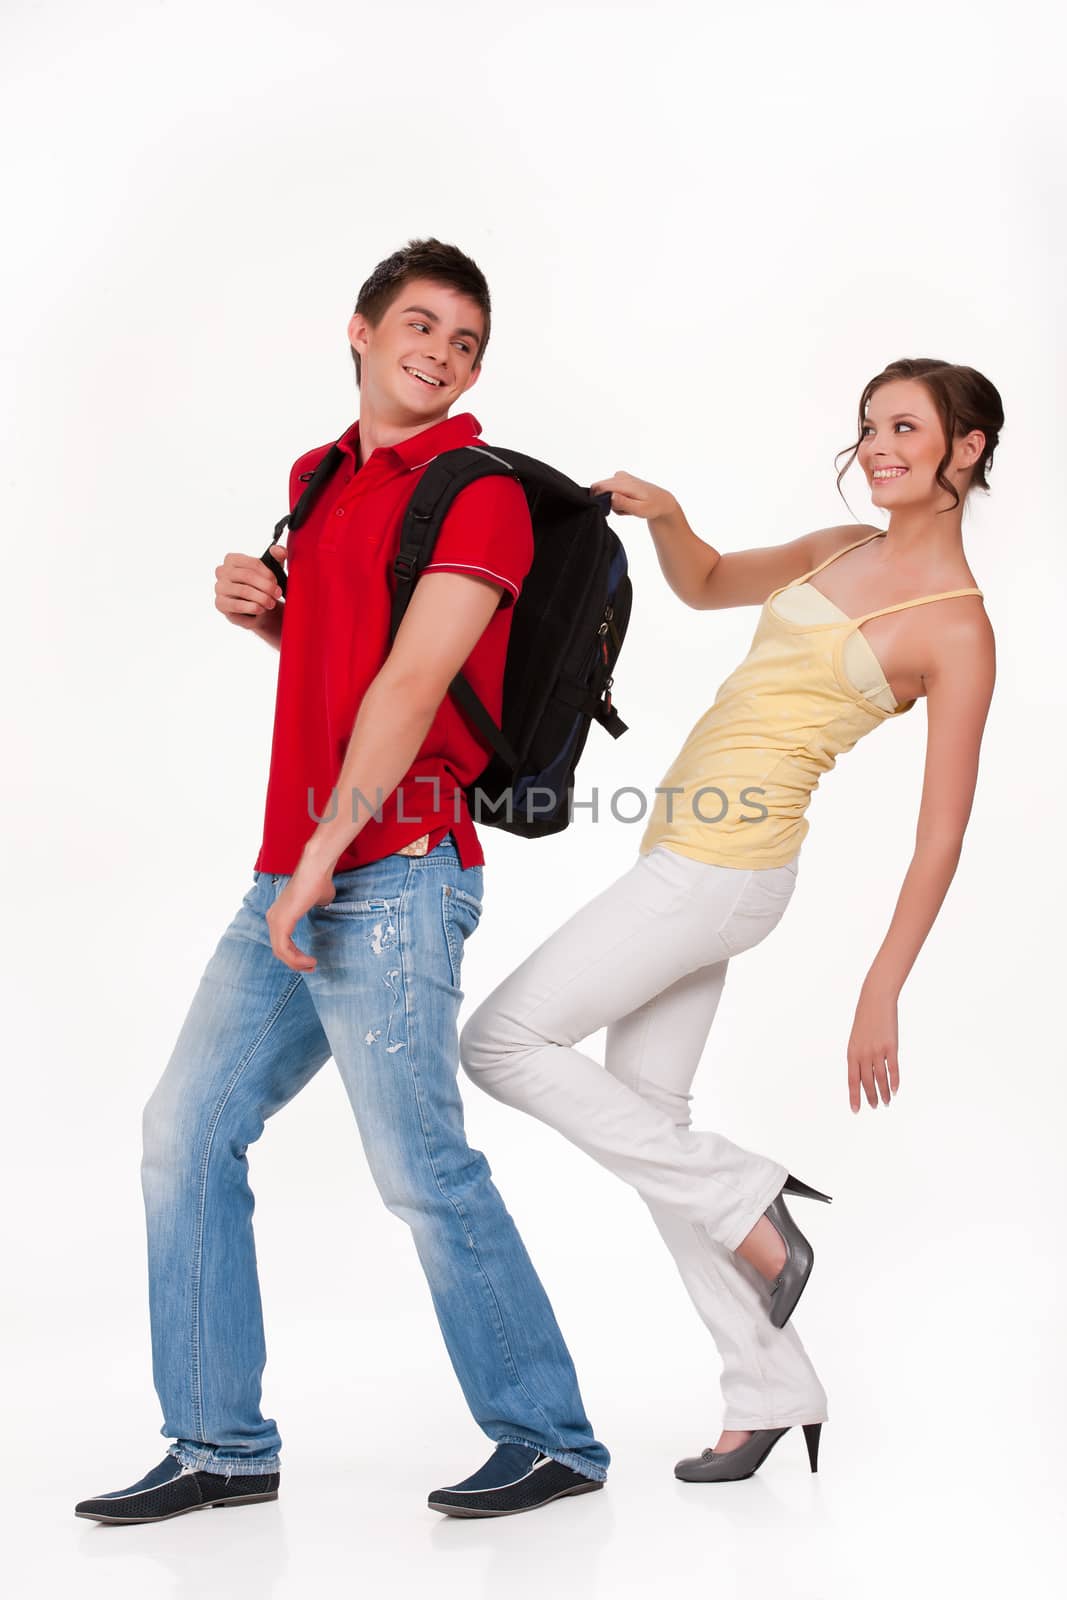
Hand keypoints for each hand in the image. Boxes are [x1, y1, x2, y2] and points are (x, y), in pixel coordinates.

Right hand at [215, 545, 286, 628]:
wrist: (258, 608)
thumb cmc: (262, 585)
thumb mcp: (273, 569)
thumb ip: (278, 555)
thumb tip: (277, 550)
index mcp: (232, 559)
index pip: (252, 563)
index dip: (268, 573)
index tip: (277, 582)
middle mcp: (222, 571)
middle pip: (247, 576)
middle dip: (266, 586)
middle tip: (277, 593)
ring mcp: (219, 587)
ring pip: (243, 590)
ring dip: (262, 598)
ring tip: (271, 603)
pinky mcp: (220, 603)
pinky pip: (237, 605)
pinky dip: (253, 607)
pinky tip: (261, 609)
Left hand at [265, 848, 337, 971]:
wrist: (317, 870)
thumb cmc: (320, 881)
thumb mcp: (318, 900)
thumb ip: (316, 908)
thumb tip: (323, 907)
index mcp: (279, 914)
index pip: (282, 942)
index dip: (295, 955)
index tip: (309, 961)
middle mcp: (273, 918)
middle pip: (279, 950)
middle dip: (295, 962)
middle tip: (310, 968)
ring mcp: (275, 920)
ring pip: (280, 952)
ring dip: (296, 963)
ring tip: (311, 966)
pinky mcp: (282, 922)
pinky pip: (284, 949)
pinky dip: (296, 958)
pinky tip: (309, 961)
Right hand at [589, 471, 676, 522]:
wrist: (661, 501)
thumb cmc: (652, 506)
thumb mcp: (639, 509)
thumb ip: (624, 503)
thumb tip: (611, 496)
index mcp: (624, 482)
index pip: (599, 488)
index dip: (600, 501)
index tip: (613, 509)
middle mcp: (620, 476)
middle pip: (600, 491)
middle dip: (607, 503)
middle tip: (623, 509)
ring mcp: (620, 476)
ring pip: (605, 492)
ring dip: (613, 503)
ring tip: (627, 506)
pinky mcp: (620, 478)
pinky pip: (610, 491)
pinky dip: (616, 500)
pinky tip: (627, 502)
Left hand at [847, 983, 900, 1111]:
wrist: (875, 999)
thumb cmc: (865, 1019)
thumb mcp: (856, 1038)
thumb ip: (857, 1056)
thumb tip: (861, 1074)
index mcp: (852, 1052)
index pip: (852, 1080)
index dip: (854, 1096)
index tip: (856, 1110)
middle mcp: (863, 1054)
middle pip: (867, 1082)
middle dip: (871, 1097)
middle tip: (875, 1106)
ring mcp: (877, 1050)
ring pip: (880, 1078)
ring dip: (884, 1092)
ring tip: (886, 1102)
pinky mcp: (891, 1046)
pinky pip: (893, 1068)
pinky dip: (894, 1081)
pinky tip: (895, 1090)